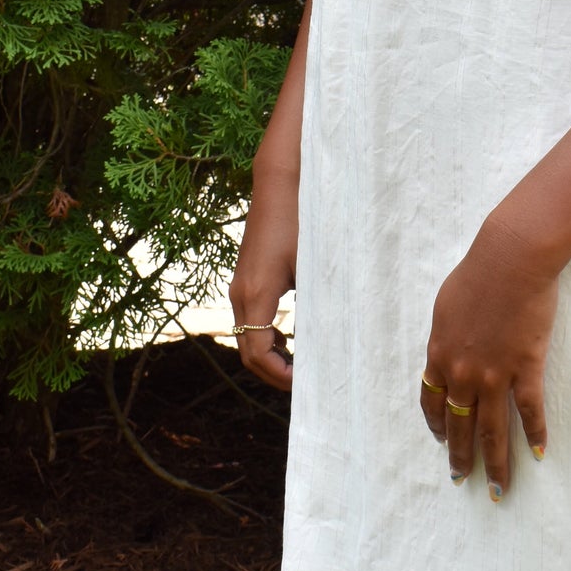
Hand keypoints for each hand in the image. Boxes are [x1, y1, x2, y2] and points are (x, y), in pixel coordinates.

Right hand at [229, 172, 298, 393]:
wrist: (280, 185)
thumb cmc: (302, 221)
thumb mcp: (315, 265)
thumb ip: (318, 302)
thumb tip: (331, 338)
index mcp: (256, 294)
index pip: (256, 353)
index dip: (278, 375)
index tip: (303, 385)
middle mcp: (240, 293)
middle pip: (247, 351)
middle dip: (273, 372)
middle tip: (304, 384)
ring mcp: (239, 286)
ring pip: (246, 336)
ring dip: (269, 355)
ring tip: (300, 366)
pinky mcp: (244, 278)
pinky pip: (249, 319)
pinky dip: (265, 336)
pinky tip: (290, 338)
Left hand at [420, 208, 557, 498]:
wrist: (510, 260)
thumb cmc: (477, 273)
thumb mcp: (446, 306)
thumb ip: (445, 335)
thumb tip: (446, 350)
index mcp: (440, 355)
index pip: (433, 402)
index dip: (436, 426)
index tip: (441, 442)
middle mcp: (463, 373)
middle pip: (460, 425)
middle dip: (461, 456)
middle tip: (462, 480)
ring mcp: (495, 374)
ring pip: (493, 430)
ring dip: (495, 462)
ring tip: (498, 488)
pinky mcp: (526, 368)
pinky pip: (530, 410)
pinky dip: (536, 434)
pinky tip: (540, 453)